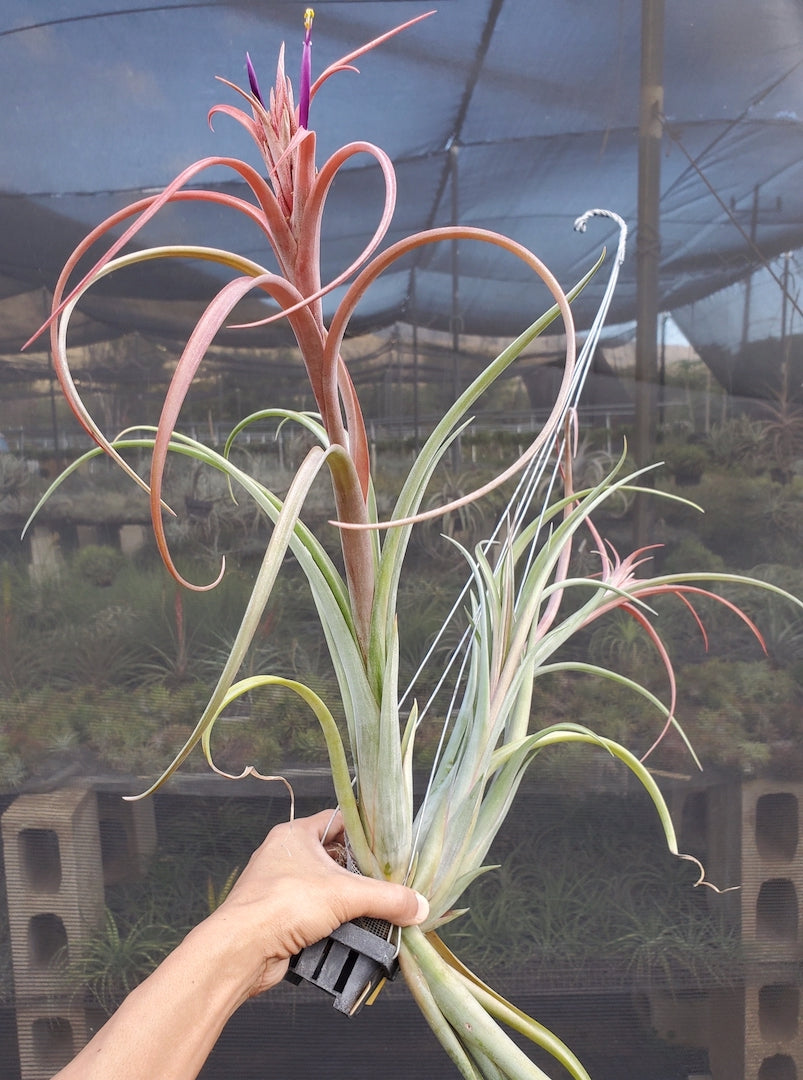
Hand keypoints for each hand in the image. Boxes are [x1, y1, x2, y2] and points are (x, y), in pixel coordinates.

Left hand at [204, 809, 428, 997]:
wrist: (242, 950)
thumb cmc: (285, 903)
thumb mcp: (345, 894)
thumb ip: (387, 898)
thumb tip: (420, 906)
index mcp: (296, 834)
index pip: (339, 821)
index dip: (366, 831)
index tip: (391, 845)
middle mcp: (286, 856)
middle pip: (334, 858)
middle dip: (361, 873)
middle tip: (391, 882)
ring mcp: (280, 888)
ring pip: (325, 889)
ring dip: (348, 902)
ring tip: (379, 910)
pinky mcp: (279, 918)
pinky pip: (315, 915)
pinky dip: (334, 924)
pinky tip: (356, 933)